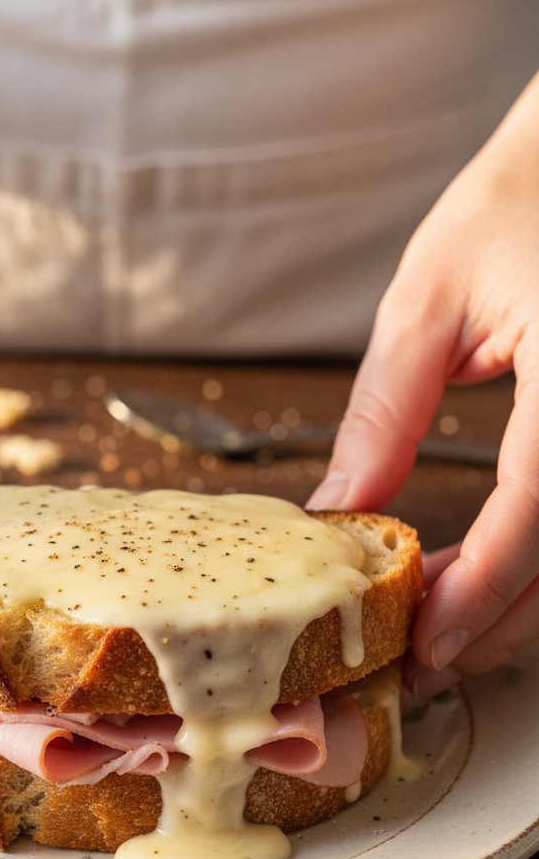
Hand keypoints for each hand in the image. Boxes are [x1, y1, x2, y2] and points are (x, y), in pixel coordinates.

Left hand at [307, 70, 538, 696]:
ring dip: (522, 606)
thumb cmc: (517, 201)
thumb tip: (337, 510)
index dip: (482, 586)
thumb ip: (386, 413)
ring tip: (444, 629)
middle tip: (422, 657)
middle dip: (498, 621)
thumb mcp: (429, 301)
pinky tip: (493, 578)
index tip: (424, 638)